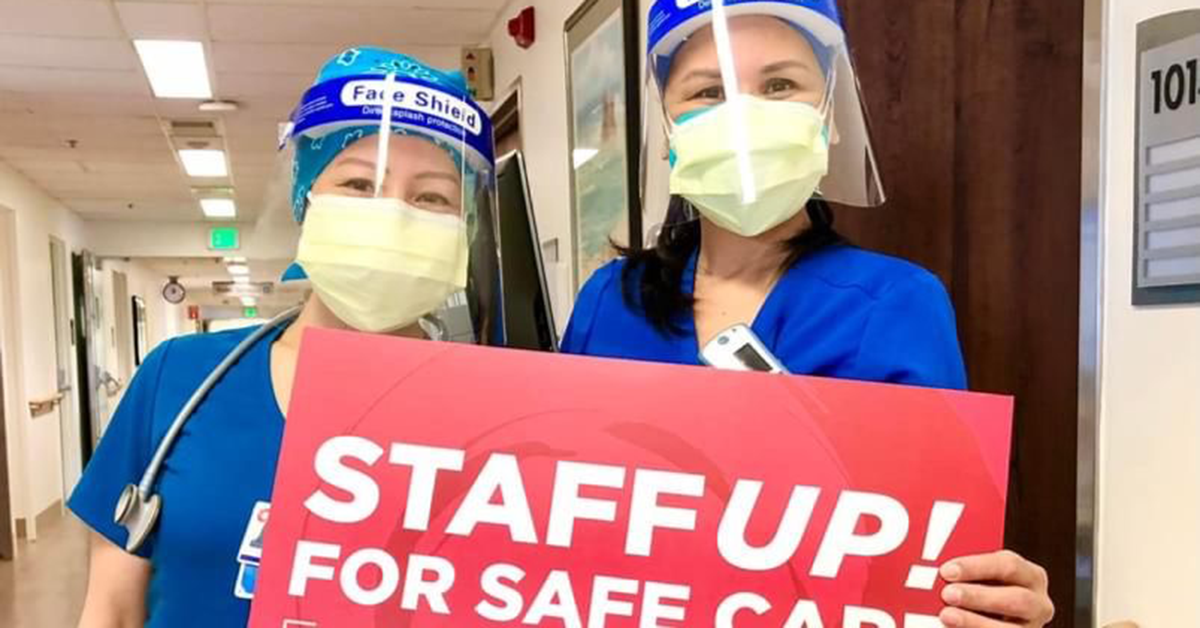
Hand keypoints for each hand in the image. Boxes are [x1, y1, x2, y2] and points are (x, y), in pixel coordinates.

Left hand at [938, 550, 1054, 626]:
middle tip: (947, 594)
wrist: (988, 615)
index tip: (946, 571)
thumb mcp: (980, 577)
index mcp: (1030, 575)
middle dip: (979, 596)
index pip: (1008, 565)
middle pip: (1016, 599)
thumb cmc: (980, 589)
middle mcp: (1039, 604)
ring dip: (975, 622)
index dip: (976, 567)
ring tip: (946, 616)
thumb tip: (934, 568)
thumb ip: (965, 573)